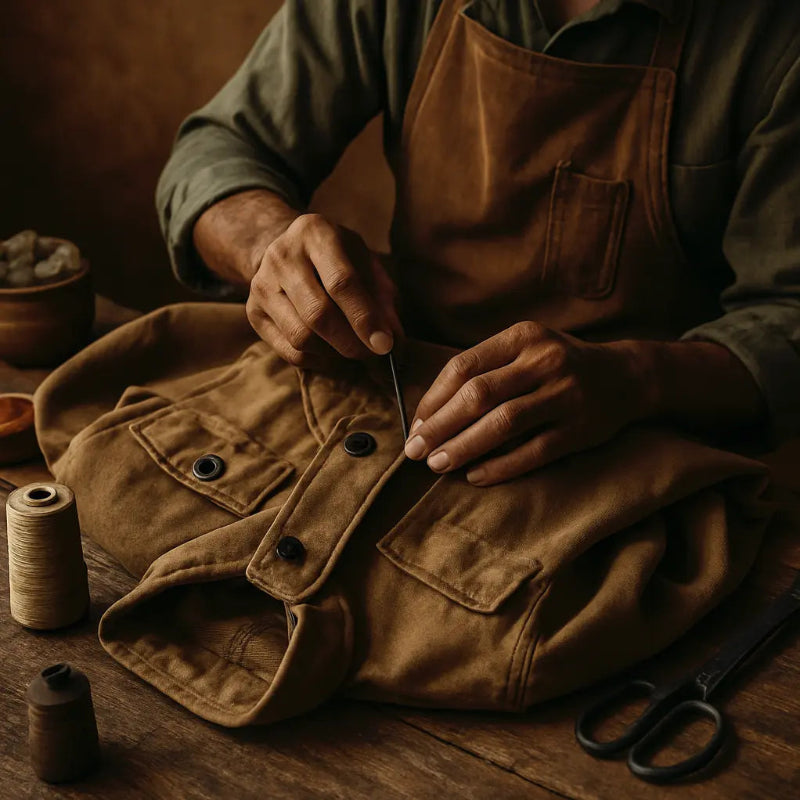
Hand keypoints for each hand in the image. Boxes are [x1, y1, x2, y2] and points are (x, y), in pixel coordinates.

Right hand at [246, 213, 402, 367]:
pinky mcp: (254, 312)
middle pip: (317, 314)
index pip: (341, 282)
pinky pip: (290, 352)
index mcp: (316, 234)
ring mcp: (262, 284)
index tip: (385, 345)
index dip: (365, 318)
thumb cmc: (339, 260)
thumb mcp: (366, 265)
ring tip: (354, 350)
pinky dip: (319, 361)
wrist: (289, 251)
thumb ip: (384, 300)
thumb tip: (395, 343)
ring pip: (301, 337)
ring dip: (335, 354)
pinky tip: (333, 353)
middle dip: (351, 342)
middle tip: (373, 354)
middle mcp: (282, 256)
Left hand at [404, 321, 648, 484]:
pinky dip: (500, 466)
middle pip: (478, 395)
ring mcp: (565, 395)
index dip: (434, 398)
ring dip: (464, 447)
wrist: (627, 377)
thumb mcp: (525, 349)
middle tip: (416, 450)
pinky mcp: (579, 429)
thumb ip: (485, 369)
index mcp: (523, 337)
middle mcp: (544, 361)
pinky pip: (532, 452)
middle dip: (440, 426)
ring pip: (502, 424)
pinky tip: (475, 476)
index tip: (416, 423)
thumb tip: (431, 412)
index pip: (464, 366)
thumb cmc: (559, 365)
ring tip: (437, 465)